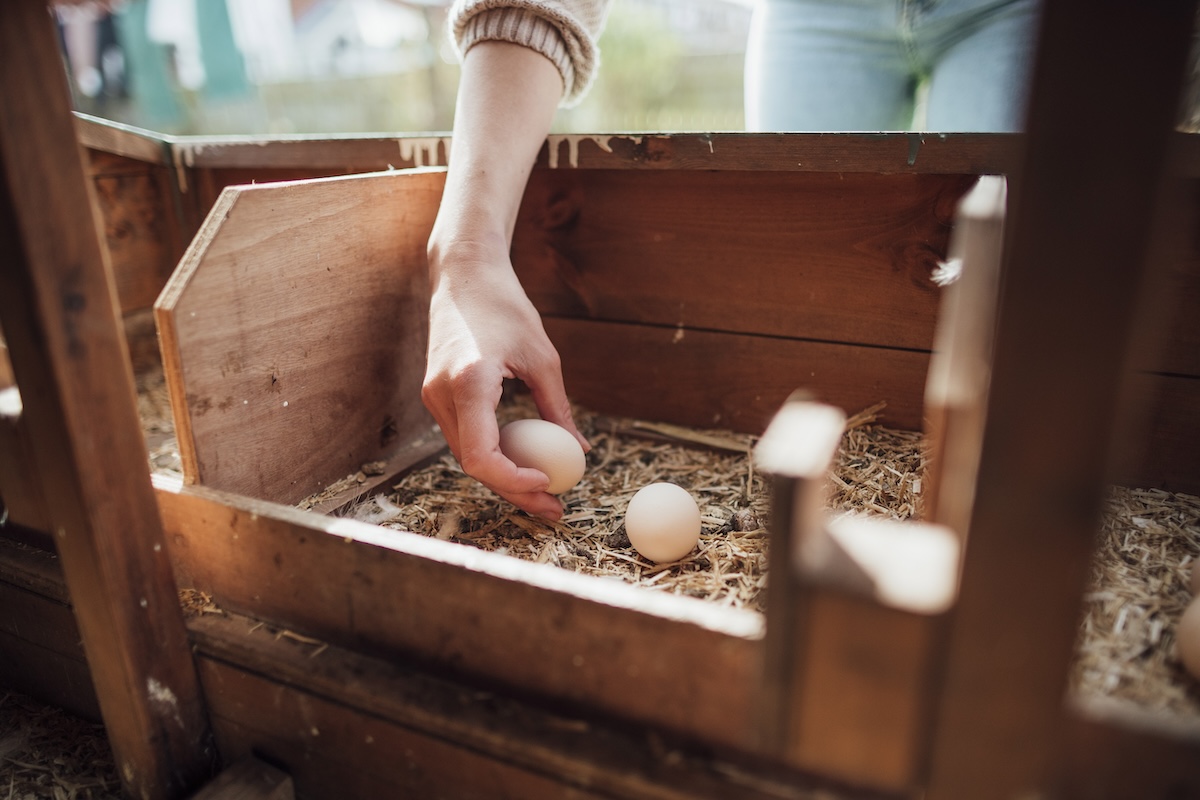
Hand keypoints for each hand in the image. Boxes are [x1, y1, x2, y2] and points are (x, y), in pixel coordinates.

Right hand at [422, 245, 588, 519]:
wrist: (464, 274)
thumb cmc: (506, 307)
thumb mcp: (543, 358)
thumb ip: (557, 408)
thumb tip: (580, 450)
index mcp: (469, 383)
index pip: (481, 456)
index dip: (514, 480)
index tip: (549, 484)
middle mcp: (442, 395)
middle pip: (474, 465)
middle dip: (515, 491)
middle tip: (554, 508)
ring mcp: (434, 397)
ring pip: (467, 456)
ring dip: (504, 477)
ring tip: (545, 492)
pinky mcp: (436, 396)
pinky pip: (465, 438)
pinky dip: (493, 455)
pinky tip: (523, 463)